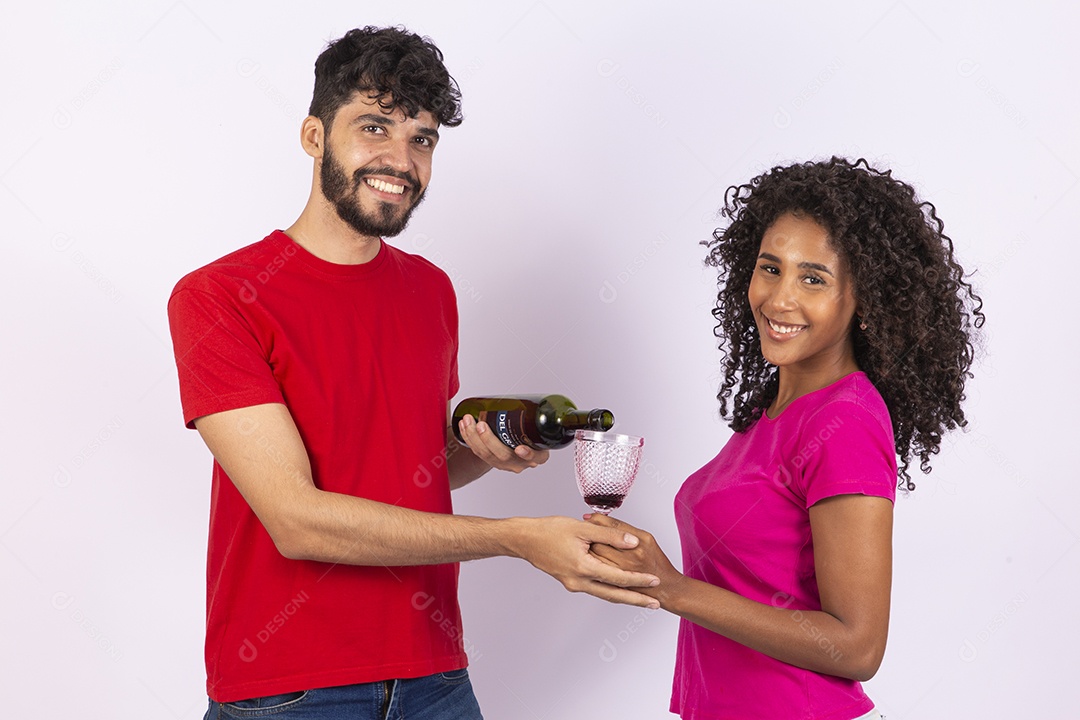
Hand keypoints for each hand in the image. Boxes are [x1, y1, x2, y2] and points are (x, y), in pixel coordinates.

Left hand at [456, 414, 548, 473]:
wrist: (521, 445)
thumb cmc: (530, 432)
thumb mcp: (538, 427)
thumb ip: (536, 416)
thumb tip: (531, 395)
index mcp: (537, 455)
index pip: (536, 457)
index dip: (528, 454)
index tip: (520, 449)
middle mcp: (521, 462)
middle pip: (504, 456)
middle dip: (489, 440)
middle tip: (481, 425)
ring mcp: (505, 464)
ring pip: (487, 455)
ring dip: (474, 437)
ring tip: (468, 421)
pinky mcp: (491, 461)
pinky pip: (478, 452)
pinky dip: (469, 438)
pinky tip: (464, 426)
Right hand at [513, 516, 660, 608]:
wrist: (524, 540)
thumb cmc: (549, 530)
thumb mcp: (582, 528)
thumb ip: (609, 535)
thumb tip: (631, 541)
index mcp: (583, 568)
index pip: (618, 578)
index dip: (638, 580)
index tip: (655, 581)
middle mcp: (578, 581)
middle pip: (614, 594)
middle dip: (636, 600)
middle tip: (656, 604)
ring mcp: (573, 584)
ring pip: (604, 594)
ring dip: (624, 597)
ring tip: (642, 599)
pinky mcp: (569, 581)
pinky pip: (595, 589)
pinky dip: (610, 590)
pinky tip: (619, 588)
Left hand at [586, 514, 683, 604]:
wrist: (666, 587)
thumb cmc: (655, 562)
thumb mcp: (646, 539)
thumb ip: (626, 530)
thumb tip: (602, 520)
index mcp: (640, 541)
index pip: (613, 526)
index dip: (598, 519)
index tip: (589, 517)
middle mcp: (632, 554)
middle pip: (601, 539)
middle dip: (590, 534)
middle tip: (584, 531)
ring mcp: (624, 569)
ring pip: (596, 555)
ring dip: (587, 548)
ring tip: (584, 545)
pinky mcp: (618, 581)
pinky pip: (597, 569)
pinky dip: (590, 562)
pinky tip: (588, 559)